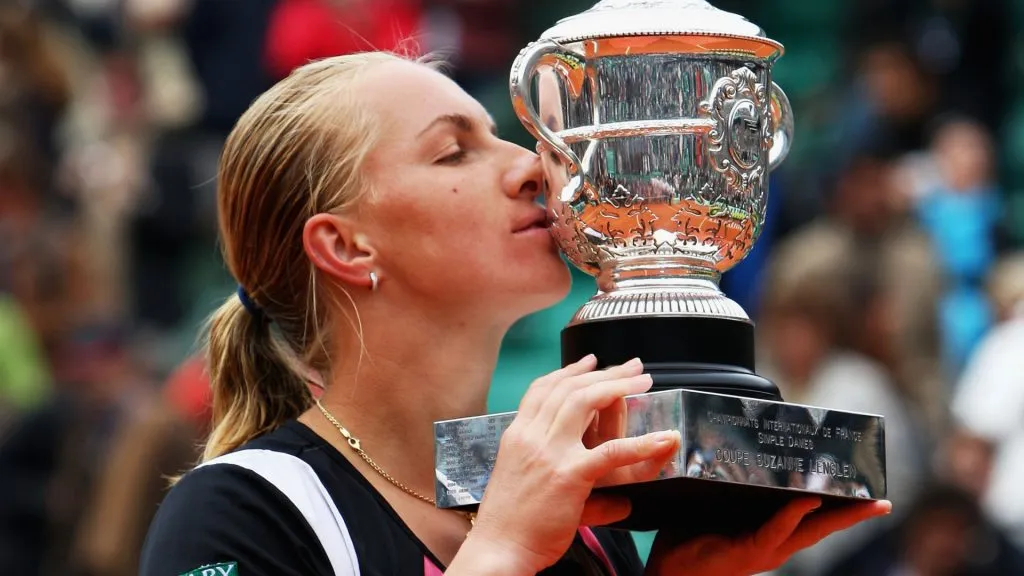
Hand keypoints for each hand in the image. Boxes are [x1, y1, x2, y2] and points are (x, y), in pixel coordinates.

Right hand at [456, 355, 679, 574]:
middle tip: (631, 366)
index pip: (542, 390)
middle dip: (603, 372)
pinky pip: (612, 452)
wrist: (499, 549)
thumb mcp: (526, 487)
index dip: (569, 371)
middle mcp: (531, 437)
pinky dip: (642, 444)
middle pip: (568, 389)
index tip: (590, 361)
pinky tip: (663, 439)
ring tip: (643, 382)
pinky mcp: (570, 475)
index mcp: (517, 436)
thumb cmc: (510, 524)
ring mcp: (550, 453)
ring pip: (585, 403)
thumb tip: (617, 501)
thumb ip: (566, 480)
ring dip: (618, 387)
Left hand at [646, 498, 891, 575]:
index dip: (839, 505)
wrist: (669, 570)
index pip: (812, 518)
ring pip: (808, 531)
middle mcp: (776, 544)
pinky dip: (792, 516)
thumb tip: (735, 448)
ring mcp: (766, 550)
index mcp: (773, 533)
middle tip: (882, 501)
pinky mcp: (750, 551)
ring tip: (861, 500)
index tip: (866, 492)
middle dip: (854, 514)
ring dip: (834, 514)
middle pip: (823, 527)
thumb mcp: (718, 507)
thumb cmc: (690, 538)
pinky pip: (775, 531)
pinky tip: (806, 501)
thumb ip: (731, 484)